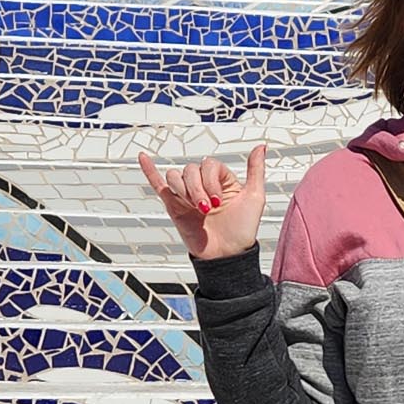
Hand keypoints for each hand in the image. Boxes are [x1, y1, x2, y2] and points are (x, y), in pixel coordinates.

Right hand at [138, 145, 266, 262]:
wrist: (226, 255)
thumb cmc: (242, 230)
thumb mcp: (254, 197)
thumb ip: (255, 171)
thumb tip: (260, 147)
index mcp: (220, 179)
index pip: (208, 164)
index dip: (211, 180)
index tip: (219, 200)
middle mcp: (202, 185)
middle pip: (190, 170)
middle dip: (198, 189)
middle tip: (207, 208)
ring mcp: (187, 194)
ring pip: (175, 176)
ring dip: (184, 190)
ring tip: (195, 207)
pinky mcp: (174, 205)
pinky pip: (158, 184)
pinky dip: (149, 171)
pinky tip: (143, 158)